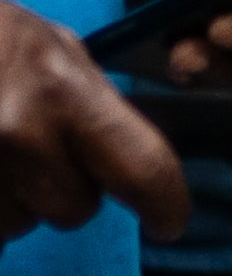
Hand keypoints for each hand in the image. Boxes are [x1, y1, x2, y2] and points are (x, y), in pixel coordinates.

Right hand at [0, 0, 186, 247]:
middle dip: (67, 190)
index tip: (170, 222)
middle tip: (39, 149)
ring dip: (16, 202)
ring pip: (22, 226)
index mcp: (62, 92)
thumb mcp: (54, 50)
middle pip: (76, 209)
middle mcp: (21, 135)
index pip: (140, 167)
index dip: (165, 203)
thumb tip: (131, 159)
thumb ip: (93, 104)